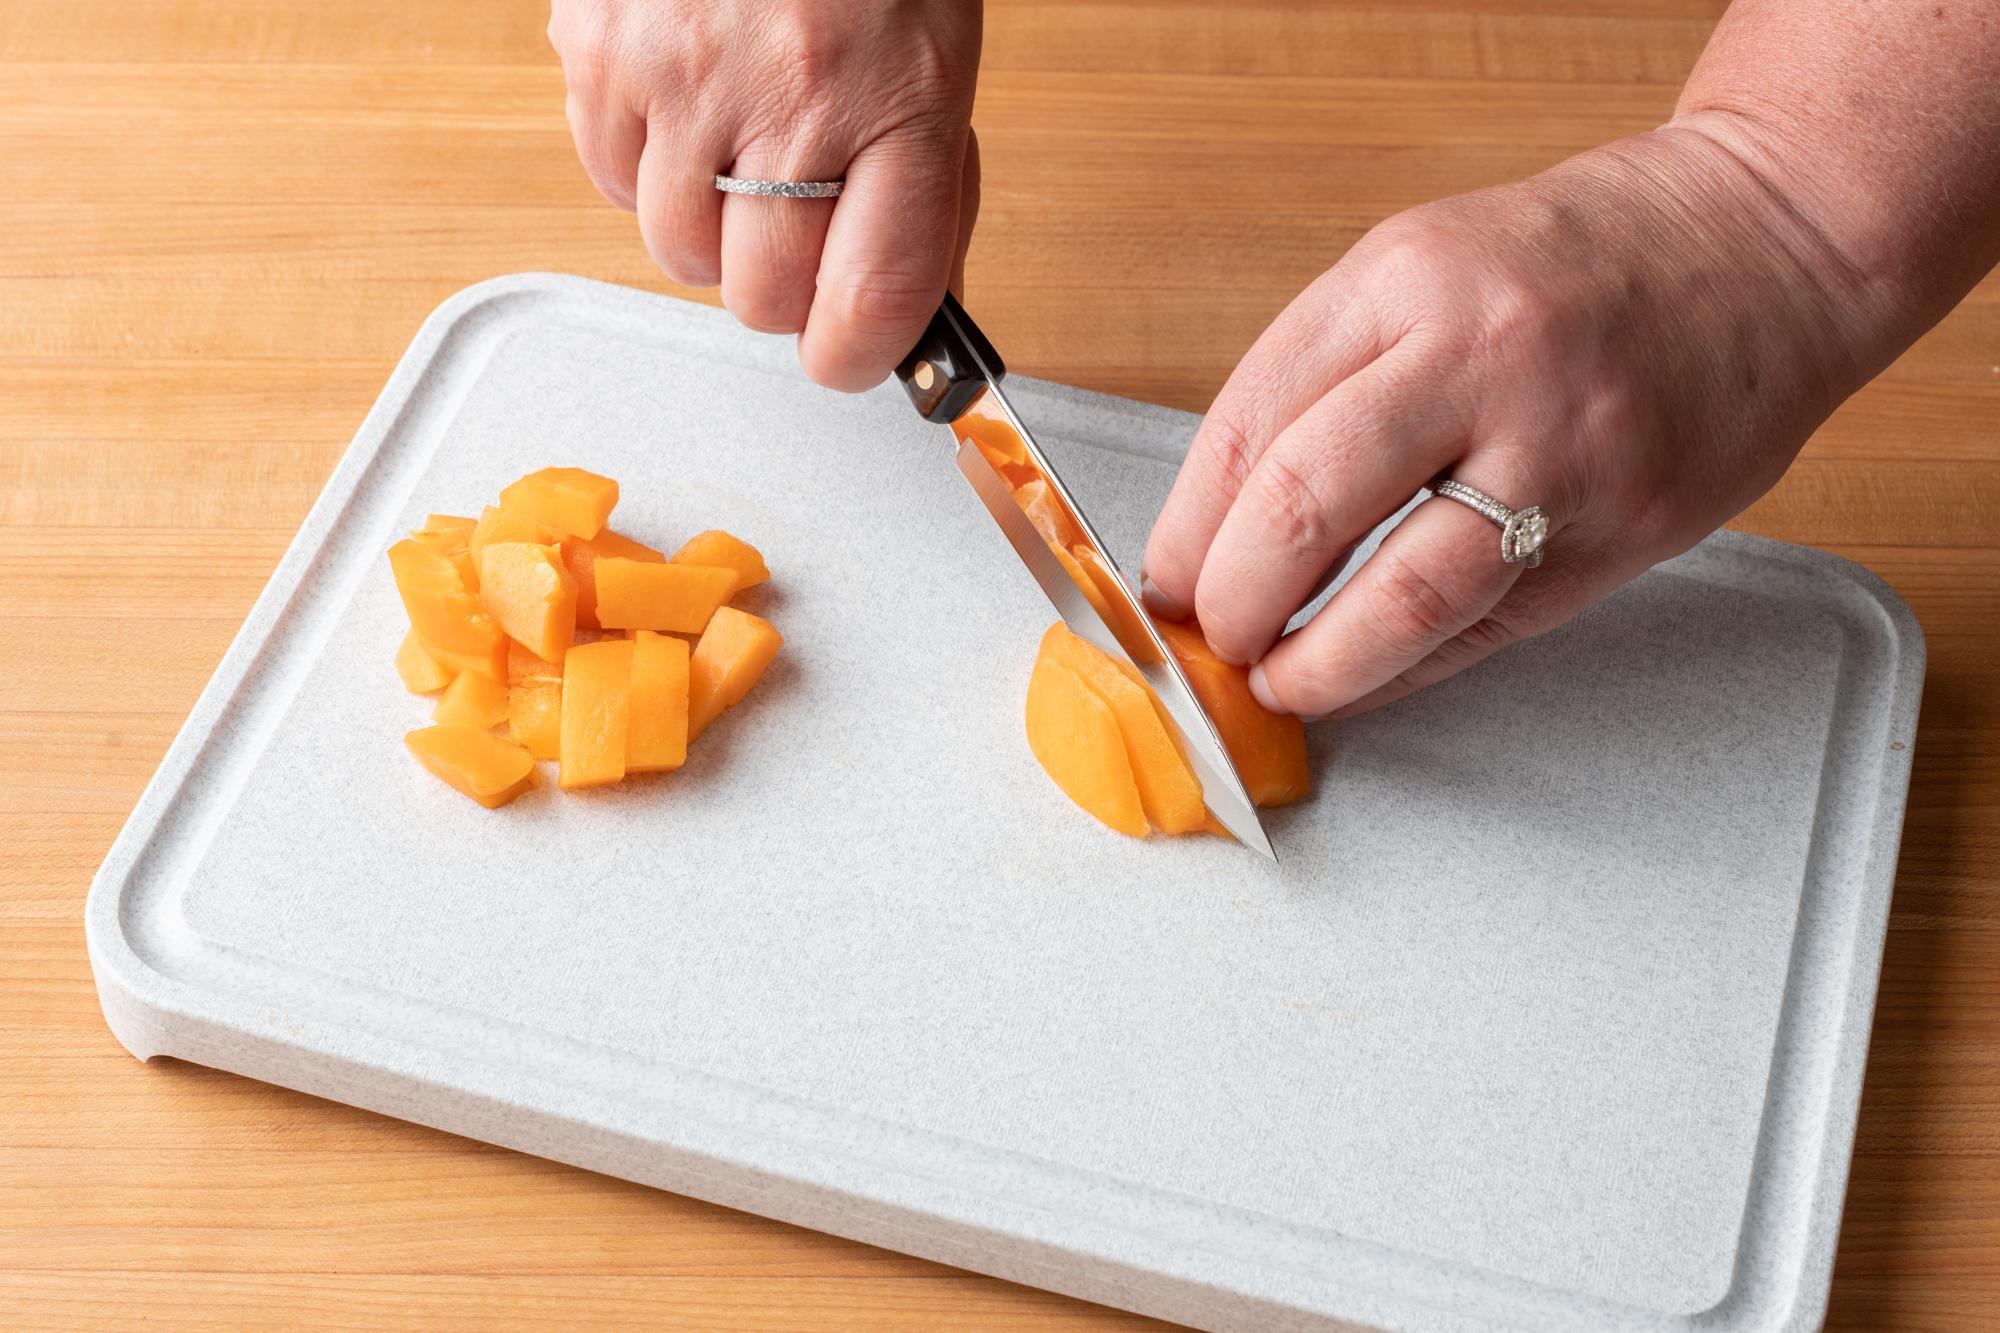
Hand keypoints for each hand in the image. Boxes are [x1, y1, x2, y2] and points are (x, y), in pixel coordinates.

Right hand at [549, 0, 981, 389]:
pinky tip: (686, 108)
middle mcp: (792, 93)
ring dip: (710, 231)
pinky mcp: (601, 51)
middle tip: (796, 228)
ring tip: (738, 149)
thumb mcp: (935, 67)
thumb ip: (922, 195)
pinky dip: (643, 171)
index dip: (855, 356)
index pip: (873, 298)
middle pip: (762, 298)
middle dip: (781, 286)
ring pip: (679, 255)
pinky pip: (608, 182)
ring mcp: (686, 75)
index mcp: (900, 99)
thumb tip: (897, 317)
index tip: (850, 357)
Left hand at [1140, 128, 1872, 719]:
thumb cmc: (1578, 263)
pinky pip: (1484, 628)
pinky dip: (1404, 671)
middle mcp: (1480, 358)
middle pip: (1304, 509)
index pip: (1247, 424)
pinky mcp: (1622, 529)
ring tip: (1279, 680)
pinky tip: (1364, 678)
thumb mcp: (1422, 270)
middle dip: (1232, 602)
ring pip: (1400, 596)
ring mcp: (1561, 449)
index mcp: (1405, 280)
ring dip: (1315, 665)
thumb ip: (1323, 383)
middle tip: (1213, 637)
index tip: (1161, 586)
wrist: (1768, 246)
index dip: (1186, 530)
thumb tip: (1220, 528)